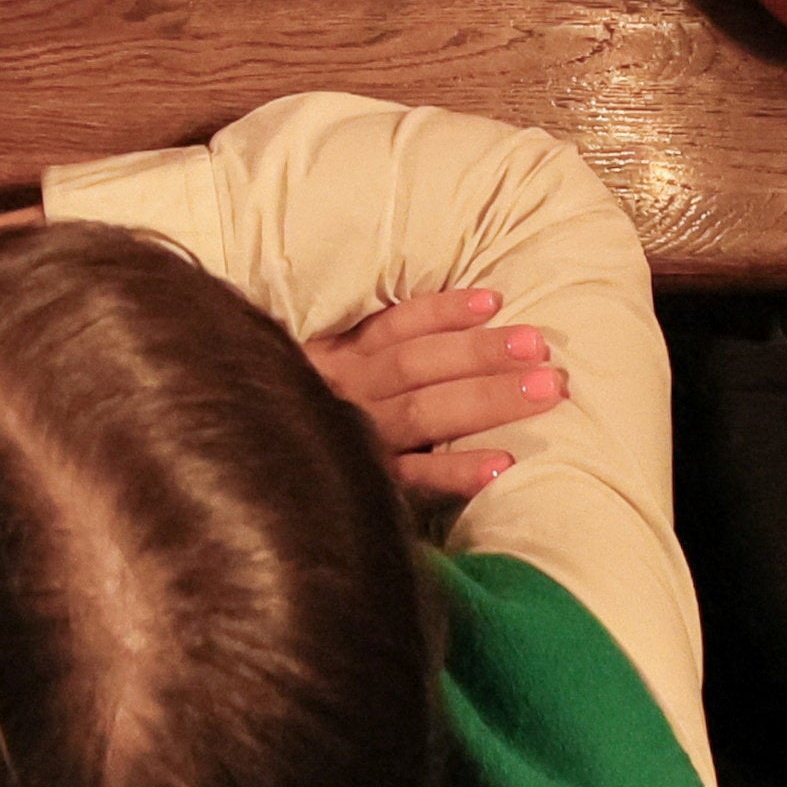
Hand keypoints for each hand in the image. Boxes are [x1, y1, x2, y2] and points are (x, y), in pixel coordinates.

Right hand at [304, 288, 567, 500]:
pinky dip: (456, 471)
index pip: (393, 326)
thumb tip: (451, 321)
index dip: (443, 312)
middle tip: (539, 346)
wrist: (241, 474)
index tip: (495, 300)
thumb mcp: (313, 368)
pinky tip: (502, 466)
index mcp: (336, 359)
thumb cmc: (293, 416)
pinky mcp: (364, 486)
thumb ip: (361, 351)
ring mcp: (355, 439)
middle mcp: (344, 392)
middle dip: (482, 353)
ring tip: (545, 391)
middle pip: (417, 365)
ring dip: (487, 399)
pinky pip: (414, 479)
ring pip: (424, 411)